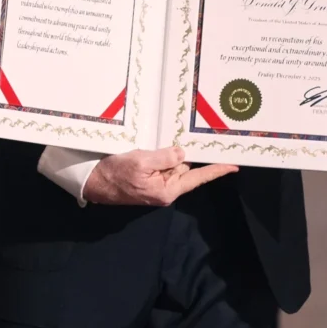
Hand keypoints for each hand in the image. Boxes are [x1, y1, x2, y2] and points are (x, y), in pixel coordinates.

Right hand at [82, 147, 237, 205]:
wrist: (92, 183)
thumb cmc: (115, 174)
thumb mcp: (140, 161)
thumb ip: (164, 157)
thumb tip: (182, 153)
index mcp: (167, 190)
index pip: (197, 177)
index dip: (216, 170)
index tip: (234, 165)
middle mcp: (165, 189)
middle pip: (183, 167)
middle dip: (181, 154)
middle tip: (182, 137)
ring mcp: (156, 185)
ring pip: (170, 164)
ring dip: (165, 153)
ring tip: (152, 145)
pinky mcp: (147, 179)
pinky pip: (159, 164)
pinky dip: (157, 155)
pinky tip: (147, 149)